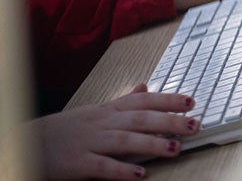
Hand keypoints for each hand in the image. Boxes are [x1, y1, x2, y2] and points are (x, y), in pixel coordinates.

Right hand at [31, 84, 196, 179]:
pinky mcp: (77, 163)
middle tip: (194, 124)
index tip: (191, 102)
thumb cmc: (67, 129)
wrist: (28, 143)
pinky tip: (140, 174)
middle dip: (168, 120)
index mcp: (108, 111)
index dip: (167, 100)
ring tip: (175, 148)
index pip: (142, 101)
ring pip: (125, 140)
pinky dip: (121, 170)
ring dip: (152, 144)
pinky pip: (102, 166)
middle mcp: (102, 123)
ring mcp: (90, 142)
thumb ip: (123, 102)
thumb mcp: (96, 111)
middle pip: (139, 118)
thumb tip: (146, 87)